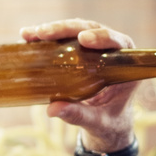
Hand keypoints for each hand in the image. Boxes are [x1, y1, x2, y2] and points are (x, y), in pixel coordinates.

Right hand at [20, 19, 140, 155]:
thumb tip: (52, 109)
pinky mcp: (80, 52)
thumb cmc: (109, 124)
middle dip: (66, 29)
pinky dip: (47, 38)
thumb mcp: (97, 122)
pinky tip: (28, 36)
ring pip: (76, 30)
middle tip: (43, 33)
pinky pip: (65, 39)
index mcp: (126, 67)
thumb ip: (79, 115)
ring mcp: (95, 50)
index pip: (119, 43)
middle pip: (92, 30)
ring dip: (53, 29)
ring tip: (30, 34)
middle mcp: (112, 52)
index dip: (102, 37)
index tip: (83, 39)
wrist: (106, 126)